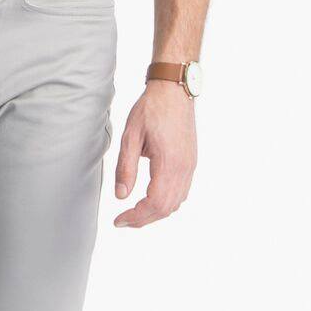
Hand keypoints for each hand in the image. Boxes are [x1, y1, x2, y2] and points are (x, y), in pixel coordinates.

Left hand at [111, 83, 196, 226]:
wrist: (174, 90)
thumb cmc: (152, 108)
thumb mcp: (130, 136)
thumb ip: (125, 168)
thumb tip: (121, 196)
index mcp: (169, 163)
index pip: (155, 203)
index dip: (136, 217)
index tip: (119, 220)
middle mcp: (184, 168)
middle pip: (166, 208)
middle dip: (143, 219)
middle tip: (122, 220)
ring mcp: (190, 166)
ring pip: (176, 203)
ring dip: (155, 213)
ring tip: (134, 213)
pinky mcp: (191, 162)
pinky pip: (182, 192)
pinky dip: (166, 202)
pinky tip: (151, 199)